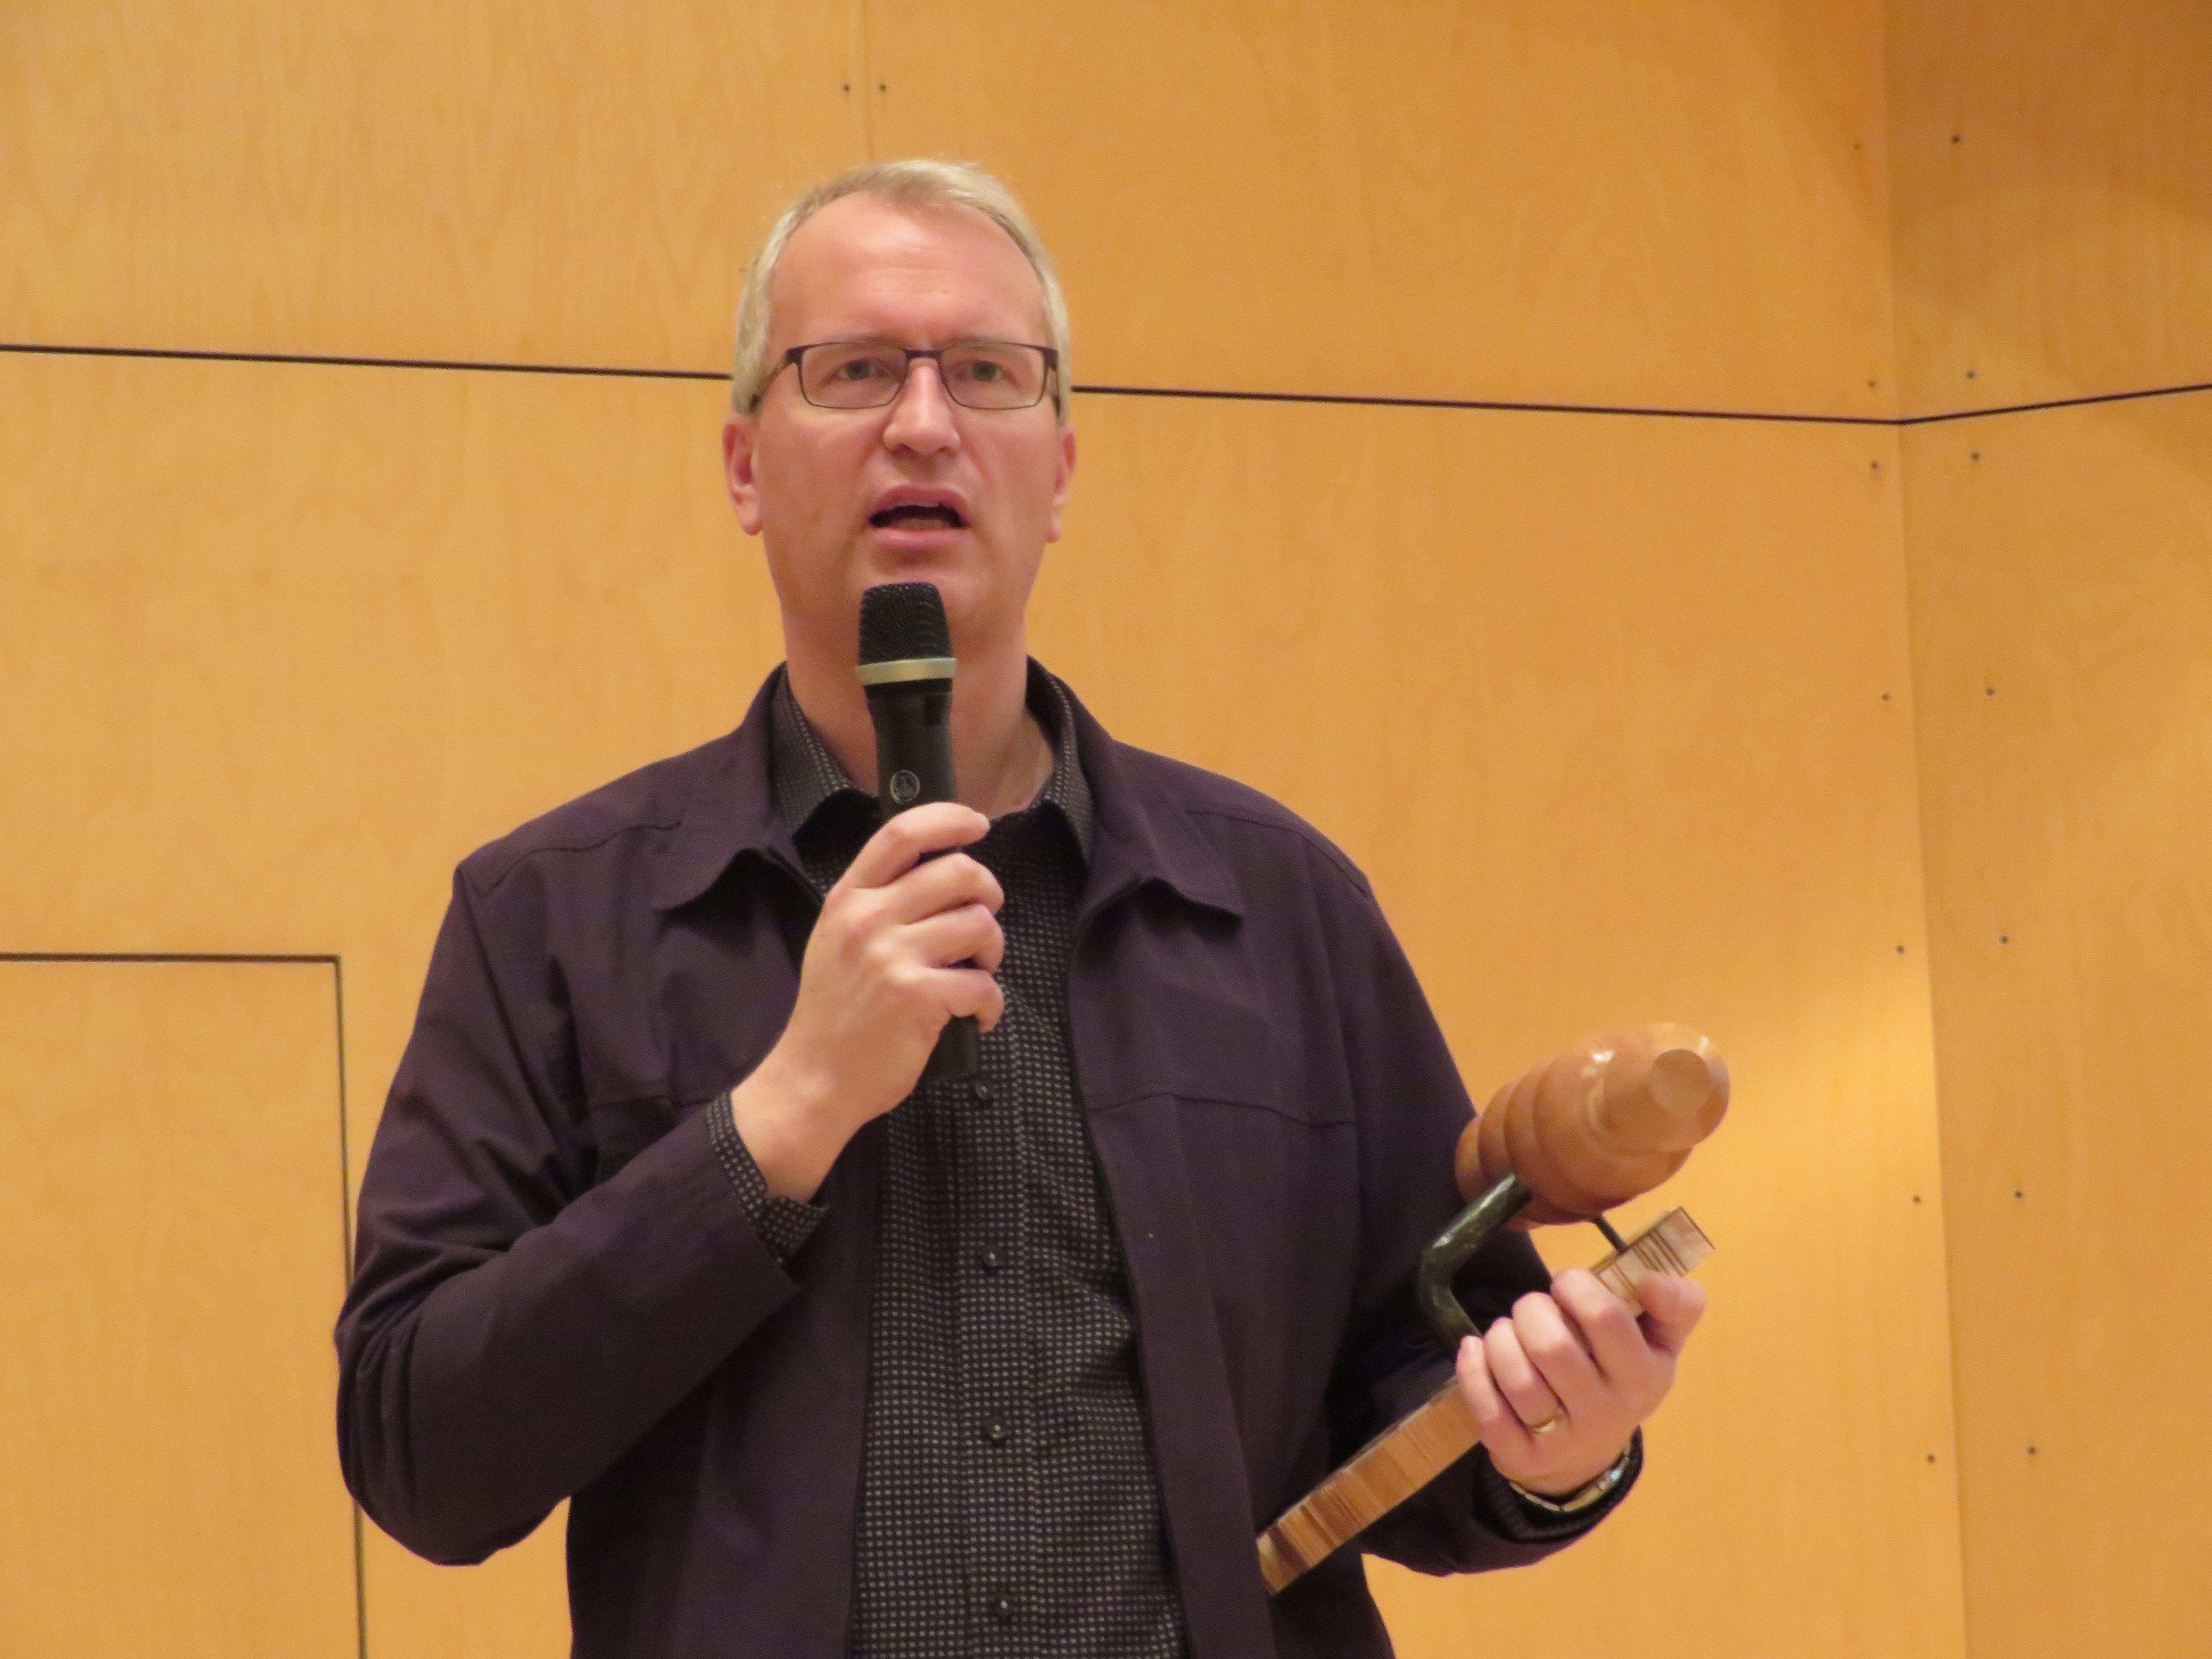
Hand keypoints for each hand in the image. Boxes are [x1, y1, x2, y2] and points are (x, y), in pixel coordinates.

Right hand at [731, 802, 1003, 1199]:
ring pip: (979, 923)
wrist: (813, 1077)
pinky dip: (990, 1004)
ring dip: (992, 950)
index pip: (901, 833)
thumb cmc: (834, 1013)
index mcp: (848, 898)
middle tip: (982, 924)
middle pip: (958, 872)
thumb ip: (878, 903)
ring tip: (976, 973)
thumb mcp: (838, 940)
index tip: (977, 824)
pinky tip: (975, 1017)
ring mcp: (892, 957)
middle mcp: (869, 919)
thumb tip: (941, 874)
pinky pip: (983, 984)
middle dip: (988, 893)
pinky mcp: (917, 997)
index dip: (949, 818)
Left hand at [1455, 1267, 1703, 1497]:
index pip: (1606, 1318)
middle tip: (1531, 1309)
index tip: (1565, 1283)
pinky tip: (1474, 1349)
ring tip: (1505, 1331)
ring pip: (1518, 1380)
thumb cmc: (1620, 1379)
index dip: (1576, 1286)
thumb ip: (1676, 1305)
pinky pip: (1489, 1414)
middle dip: (1530, 1310)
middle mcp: (1606, 1412)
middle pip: (1552, 1347)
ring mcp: (1563, 1440)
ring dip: (1500, 1340)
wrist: (1588, 1456)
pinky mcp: (1523, 1457)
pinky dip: (1473, 1373)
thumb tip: (1653, 1281)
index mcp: (1642, 1376)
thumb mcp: (1660, 1344)